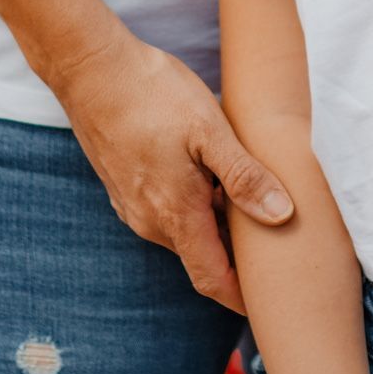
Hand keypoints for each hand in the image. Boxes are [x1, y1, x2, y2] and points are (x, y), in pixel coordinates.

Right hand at [55, 28, 294, 311]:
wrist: (91, 71)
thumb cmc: (154, 94)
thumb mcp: (210, 130)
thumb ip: (244, 176)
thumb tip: (282, 216)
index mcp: (175, 215)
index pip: (212, 280)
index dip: (242, 297)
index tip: (272, 302)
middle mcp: (150, 221)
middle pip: (201, 257)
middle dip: (236, 258)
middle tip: (278, 246)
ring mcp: (132, 206)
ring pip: (183, 233)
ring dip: (214, 227)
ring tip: (251, 203)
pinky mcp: (123, 187)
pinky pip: (165, 213)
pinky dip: (193, 209)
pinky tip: (211, 177)